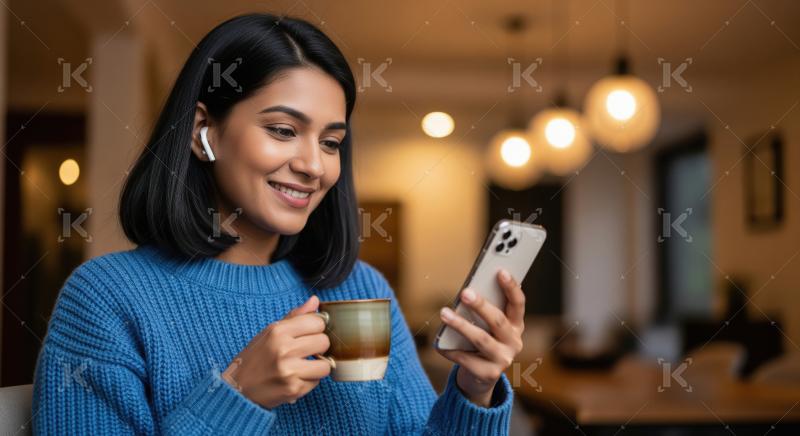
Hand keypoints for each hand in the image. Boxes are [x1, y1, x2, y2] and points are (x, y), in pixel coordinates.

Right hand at [221, 295, 331, 408]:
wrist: (237, 389)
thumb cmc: (255, 358)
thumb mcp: (269, 333)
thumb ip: (295, 316)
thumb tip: (315, 300)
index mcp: (278, 332)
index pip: (318, 322)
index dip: (317, 328)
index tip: (310, 333)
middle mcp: (284, 350)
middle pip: (324, 342)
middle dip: (319, 347)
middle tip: (306, 351)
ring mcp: (289, 371)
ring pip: (325, 365)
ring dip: (318, 366)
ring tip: (304, 366)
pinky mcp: (294, 389)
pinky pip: (316, 382)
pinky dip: (309, 381)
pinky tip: (296, 378)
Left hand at [437, 269, 524, 406]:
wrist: (480, 377)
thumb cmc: (481, 342)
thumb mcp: (487, 326)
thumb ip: (482, 312)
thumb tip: (465, 295)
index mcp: (516, 325)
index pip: (518, 303)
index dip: (511, 287)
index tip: (500, 271)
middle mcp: (514, 342)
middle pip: (498, 321)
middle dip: (481, 306)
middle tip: (465, 292)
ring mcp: (503, 360)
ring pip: (481, 339)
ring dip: (461, 325)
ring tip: (444, 313)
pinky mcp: (489, 374)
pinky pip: (466, 359)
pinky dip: (451, 349)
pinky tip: (439, 343)